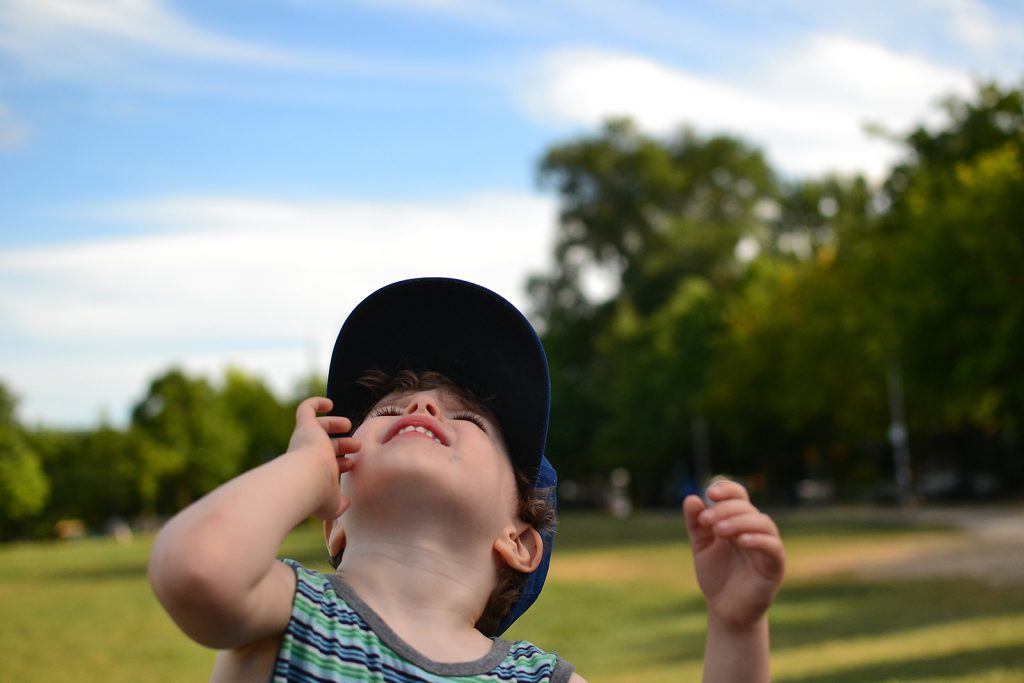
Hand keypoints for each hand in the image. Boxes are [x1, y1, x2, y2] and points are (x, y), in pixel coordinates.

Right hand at [289, 397, 359, 518]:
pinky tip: (329, 403)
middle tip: (357, 446)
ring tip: (347, 425)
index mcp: (313, 474)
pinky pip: (306, 409)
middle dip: (343, 445)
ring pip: (317, 427)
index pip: (327, 465)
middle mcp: (306, 456)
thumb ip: (340, 505)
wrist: (305, 480)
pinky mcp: (304, 426)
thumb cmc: (318, 494)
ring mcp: (305, 440)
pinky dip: (316, 403)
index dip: (341, 463)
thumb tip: (346, 503)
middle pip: (324, 445)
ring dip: (334, 424)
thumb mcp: (332, 505)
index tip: (352, 465)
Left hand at [683, 480, 784, 629]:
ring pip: (763, 522)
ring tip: (719, 530)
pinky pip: (772, 547)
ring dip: (740, 522)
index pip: (738, 496)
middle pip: (746, 507)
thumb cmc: (717, 575)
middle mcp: (754, 529)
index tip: (710, 494)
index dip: (727, 489)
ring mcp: (767, 546)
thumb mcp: (701, 546)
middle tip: (706, 521)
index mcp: (738, 521)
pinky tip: (741, 541)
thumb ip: (696, 524)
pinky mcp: (775, 565)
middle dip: (725, 510)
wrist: (726, 610)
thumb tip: (692, 498)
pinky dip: (759, 540)